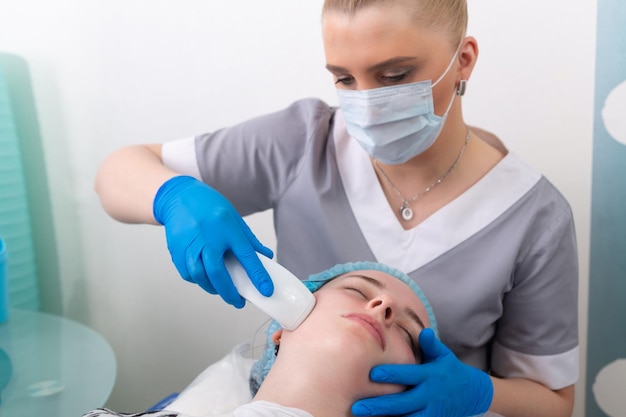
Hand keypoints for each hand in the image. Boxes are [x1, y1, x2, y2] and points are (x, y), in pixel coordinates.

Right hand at [153, 175, 273, 306]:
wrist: (179, 196)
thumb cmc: (209, 207)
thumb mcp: (235, 219)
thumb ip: (250, 241)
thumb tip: (266, 257)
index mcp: (227, 228)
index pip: (246, 256)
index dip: (258, 275)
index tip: (266, 290)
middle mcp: (207, 237)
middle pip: (218, 272)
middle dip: (229, 292)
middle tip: (238, 302)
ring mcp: (189, 244)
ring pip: (200, 275)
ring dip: (213, 288)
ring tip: (223, 291)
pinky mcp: (176, 250)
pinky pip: (187, 272)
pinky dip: (198, 280)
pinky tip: (206, 280)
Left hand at [352, 328, 492, 416]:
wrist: (472, 393)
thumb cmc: (449, 369)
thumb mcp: (443, 355)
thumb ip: (431, 345)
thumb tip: (424, 331)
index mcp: (431, 375)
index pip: (409, 375)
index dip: (391, 374)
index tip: (372, 374)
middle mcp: (430, 395)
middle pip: (402, 403)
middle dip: (379, 406)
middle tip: (357, 407)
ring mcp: (432, 411)